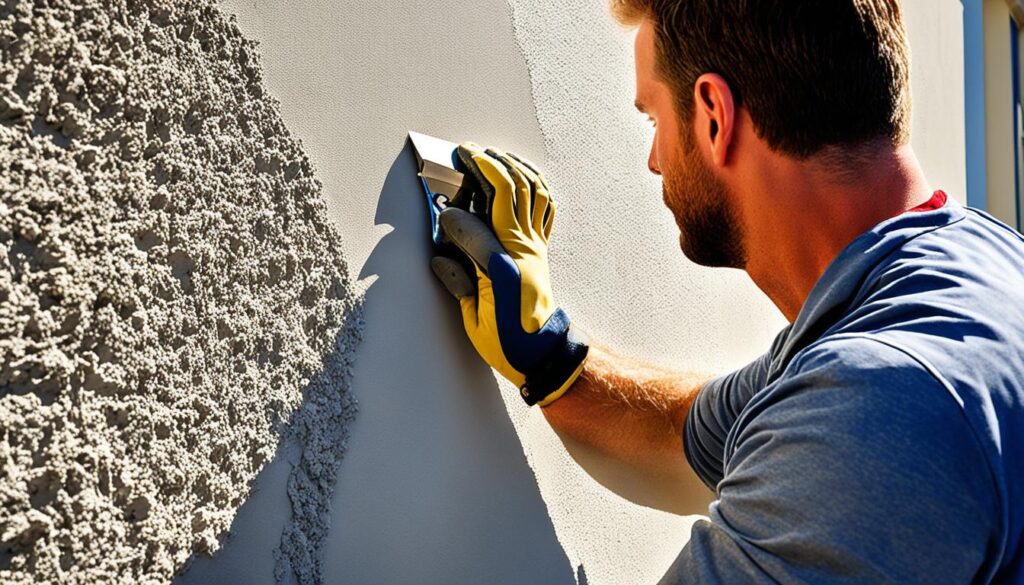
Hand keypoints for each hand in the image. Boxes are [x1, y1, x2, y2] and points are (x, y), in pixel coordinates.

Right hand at [430, 143, 587, 405]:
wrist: (542, 352)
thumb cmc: (506, 341)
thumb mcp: (473, 319)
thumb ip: (459, 283)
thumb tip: (442, 255)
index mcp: (502, 267)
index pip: (475, 224)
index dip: (454, 215)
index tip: (439, 214)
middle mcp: (523, 249)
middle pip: (510, 191)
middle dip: (487, 165)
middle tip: (465, 152)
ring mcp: (535, 246)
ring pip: (532, 190)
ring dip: (513, 166)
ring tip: (493, 154)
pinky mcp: (541, 248)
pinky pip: (545, 207)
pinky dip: (535, 184)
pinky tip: (524, 175)